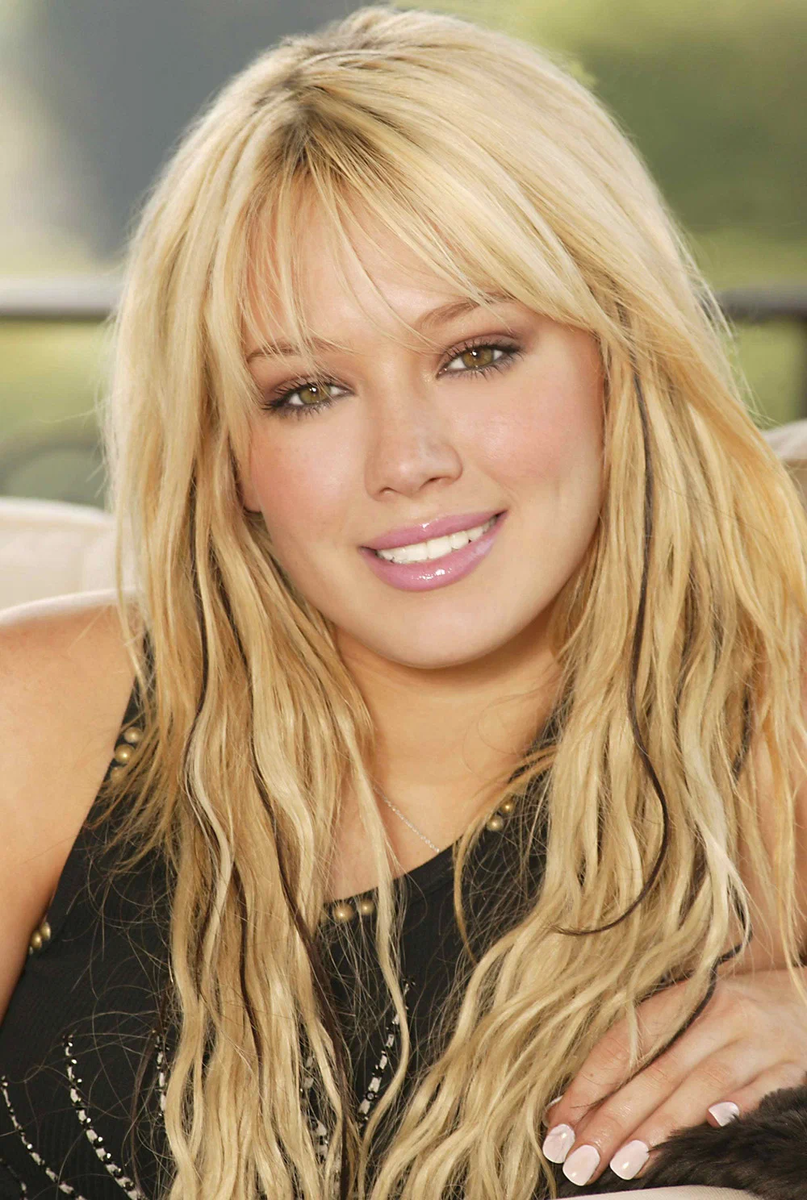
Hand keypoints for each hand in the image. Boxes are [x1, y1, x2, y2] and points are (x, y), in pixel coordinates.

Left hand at [540, 967, 806, 1187]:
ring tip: (625, 1162)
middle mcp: (721, 1015)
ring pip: (702, 1088)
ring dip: (661, 1128)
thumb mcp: (688, 1014)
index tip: (559, 1124)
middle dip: (615, 1120)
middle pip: (659, 1071)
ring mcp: (757, 1043)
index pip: (627, 1041)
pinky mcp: (790, 1069)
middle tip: (580, 1159)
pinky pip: (757, 1097)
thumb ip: (639, 1053)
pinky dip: (730, 1116)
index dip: (590, 1083)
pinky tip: (705, 1136)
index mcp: (687, 995)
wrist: (804, 995)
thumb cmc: (731, 1011)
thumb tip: (572, 1105)